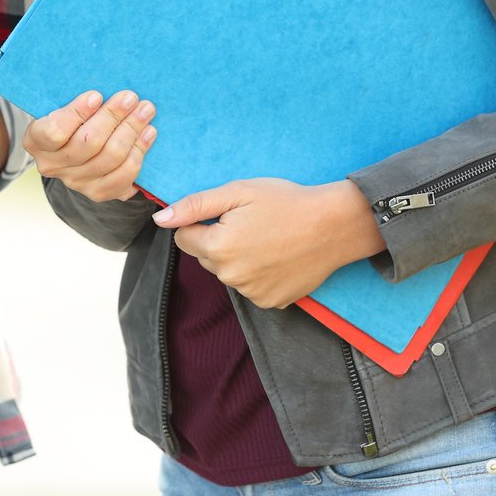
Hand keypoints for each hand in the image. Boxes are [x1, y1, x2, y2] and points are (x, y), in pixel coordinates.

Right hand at [24, 90, 155, 201]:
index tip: (97, 95)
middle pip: (88, 142)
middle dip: (113, 116)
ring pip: (110, 157)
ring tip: (145, 111)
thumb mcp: (62, 107)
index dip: (77, 113)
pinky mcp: (99, 193)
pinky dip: (139, 152)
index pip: (55, 131)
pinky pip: (124, 176)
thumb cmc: (71, 120)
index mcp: (36, 141)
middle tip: (130, 97)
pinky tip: (148, 134)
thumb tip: (107, 92)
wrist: (77, 150)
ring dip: (132, 131)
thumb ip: (76, 102)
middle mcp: (52, 165)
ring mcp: (76, 182)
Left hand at [154, 179, 385, 309]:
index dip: (200, 223)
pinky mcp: (271, 302)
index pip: (183, 238)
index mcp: (218, 247)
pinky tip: (277, 257)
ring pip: (227, 273)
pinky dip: (257, 274)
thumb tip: (160, 219)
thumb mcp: (237, 193)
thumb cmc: (286, 202)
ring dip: (236, 258)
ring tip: (266, 239)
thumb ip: (194, 206)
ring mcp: (252, 292)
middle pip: (204, 257)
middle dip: (217, 240)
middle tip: (249, 224)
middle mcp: (231, 276)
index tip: (225, 214)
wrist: (334, 226)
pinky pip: (249, 287)